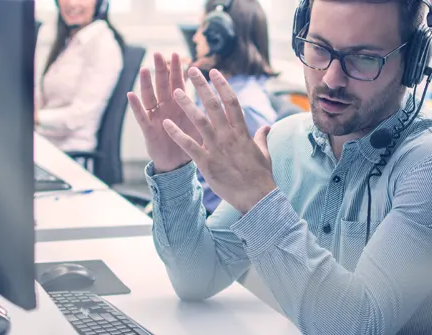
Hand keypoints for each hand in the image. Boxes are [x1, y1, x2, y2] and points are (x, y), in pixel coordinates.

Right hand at [127, 53, 200, 172]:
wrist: (178, 163)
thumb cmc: (191, 142)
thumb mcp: (200, 124)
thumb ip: (207, 109)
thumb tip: (225, 97)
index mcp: (180, 104)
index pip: (178, 83)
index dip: (177, 70)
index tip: (178, 55)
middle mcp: (166, 107)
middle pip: (162, 85)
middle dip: (161, 70)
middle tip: (158, 54)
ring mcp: (156, 117)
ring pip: (150, 97)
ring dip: (146, 84)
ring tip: (144, 69)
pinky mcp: (149, 130)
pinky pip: (141, 117)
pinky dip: (135, 106)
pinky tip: (130, 95)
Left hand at [163, 67, 276, 213]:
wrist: (256, 197)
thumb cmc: (260, 175)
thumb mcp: (263, 152)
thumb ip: (261, 137)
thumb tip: (266, 127)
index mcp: (242, 132)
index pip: (231, 102)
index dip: (222, 84)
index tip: (214, 72)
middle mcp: (228, 136)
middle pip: (213, 105)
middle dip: (201, 86)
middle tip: (191, 70)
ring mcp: (216, 148)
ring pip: (199, 121)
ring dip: (186, 104)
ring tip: (175, 90)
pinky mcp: (206, 163)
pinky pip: (188, 145)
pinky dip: (176, 134)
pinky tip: (165, 124)